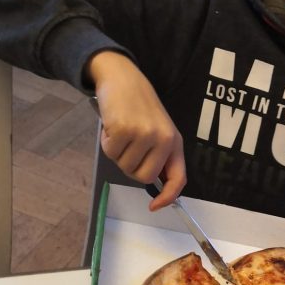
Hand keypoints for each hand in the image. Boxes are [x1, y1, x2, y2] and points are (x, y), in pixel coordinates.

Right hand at [87, 51, 185, 208]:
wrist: (124, 78)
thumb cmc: (140, 107)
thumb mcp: (158, 130)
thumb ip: (159, 155)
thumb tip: (157, 185)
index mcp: (174, 142)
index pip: (178, 178)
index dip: (167, 197)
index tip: (154, 206)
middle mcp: (163, 139)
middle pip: (144, 177)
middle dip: (131, 167)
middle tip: (128, 147)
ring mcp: (144, 134)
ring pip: (125, 166)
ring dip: (117, 152)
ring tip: (121, 131)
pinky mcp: (124, 129)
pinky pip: (111, 153)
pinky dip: (106, 143)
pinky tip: (112, 126)